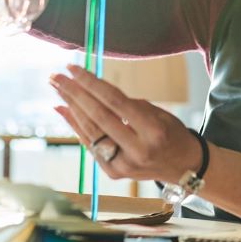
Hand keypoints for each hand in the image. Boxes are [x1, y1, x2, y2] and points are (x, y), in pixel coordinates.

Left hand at [48, 65, 199, 183]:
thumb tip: (93, 90)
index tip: (74, 68)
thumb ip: (128, 105)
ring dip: (71, 108)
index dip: (92, 83)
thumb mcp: (159, 114)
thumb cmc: (171, 133)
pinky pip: (90, 145)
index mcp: (153, 131)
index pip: (115, 102)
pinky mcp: (114, 173)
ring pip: (90, 132)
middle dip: (74, 94)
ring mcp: (124, 165)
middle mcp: (138, 150)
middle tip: (56, 77)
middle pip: (98, 117)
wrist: (184, 167)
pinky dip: (76, 126)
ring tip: (58, 90)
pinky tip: (65, 110)